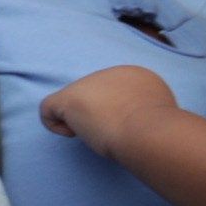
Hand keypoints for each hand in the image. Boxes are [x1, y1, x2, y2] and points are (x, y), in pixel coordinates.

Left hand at [38, 64, 176, 146]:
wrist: (148, 130)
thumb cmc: (158, 131)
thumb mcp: (158, 114)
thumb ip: (143, 108)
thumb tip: (129, 116)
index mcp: (136, 75)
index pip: (114, 93)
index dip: (115, 113)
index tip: (126, 127)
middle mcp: (111, 72)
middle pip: (93, 96)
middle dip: (97, 116)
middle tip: (110, 132)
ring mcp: (88, 83)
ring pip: (73, 103)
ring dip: (81, 121)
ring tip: (97, 132)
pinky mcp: (68, 97)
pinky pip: (48, 108)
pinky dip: (56, 124)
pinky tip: (74, 133)